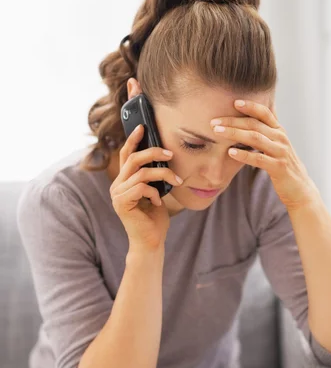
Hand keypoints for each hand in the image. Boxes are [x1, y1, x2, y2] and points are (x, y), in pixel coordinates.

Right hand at [109, 124, 182, 249]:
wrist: (151, 241)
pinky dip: (154, 192)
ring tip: (176, 181)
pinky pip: (141, 187)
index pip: (126, 154)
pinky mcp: (121, 203)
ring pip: (141, 173)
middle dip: (153, 152)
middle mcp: (117, 185)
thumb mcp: (156, 191)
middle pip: (132, 159)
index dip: (133, 139)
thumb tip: (164, 155)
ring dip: (162, 174)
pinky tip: (158, 202)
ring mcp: (117, 194)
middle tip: (170, 153)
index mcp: (123, 180)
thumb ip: (153, 175)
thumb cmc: (155, 217)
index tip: (142, 126)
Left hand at [210, 99, 319, 210]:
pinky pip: (259, 159)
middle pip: (254, 124)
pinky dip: (244, 155)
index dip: (251, 106)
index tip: (234, 102)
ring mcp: (280, 152)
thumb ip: (268, 129)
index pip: (265, 113)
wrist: (299, 188)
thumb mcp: (278, 144)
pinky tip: (231, 152)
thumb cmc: (283, 164)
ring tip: (217, 132)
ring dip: (234, 133)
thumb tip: (262, 110)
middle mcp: (280, 138)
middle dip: (233, 121)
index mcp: (279, 131)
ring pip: (255, 138)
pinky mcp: (278, 167)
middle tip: (214, 121)